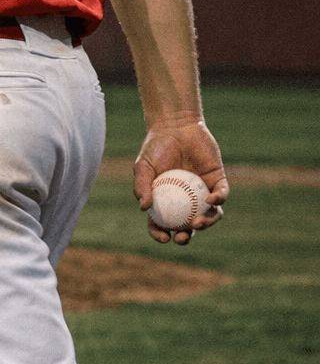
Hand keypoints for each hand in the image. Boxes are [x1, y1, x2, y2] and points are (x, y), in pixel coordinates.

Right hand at [134, 116, 227, 244]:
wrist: (176, 127)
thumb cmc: (156, 147)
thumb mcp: (143, 166)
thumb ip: (142, 185)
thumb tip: (143, 207)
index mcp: (165, 200)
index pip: (161, 223)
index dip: (161, 234)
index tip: (165, 236)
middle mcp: (186, 200)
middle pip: (187, 225)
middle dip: (186, 236)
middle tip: (183, 236)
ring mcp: (202, 192)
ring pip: (208, 215)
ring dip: (205, 224)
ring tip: (198, 222)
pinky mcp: (218, 181)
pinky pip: (221, 195)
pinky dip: (218, 200)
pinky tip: (211, 199)